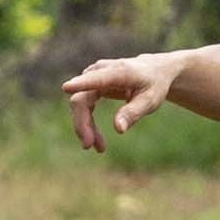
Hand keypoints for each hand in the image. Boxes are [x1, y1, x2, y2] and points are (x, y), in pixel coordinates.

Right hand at [62, 51, 181, 152]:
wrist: (153, 71)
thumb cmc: (154, 85)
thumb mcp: (150, 101)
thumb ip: (133, 113)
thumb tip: (118, 129)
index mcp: (119, 72)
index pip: (96, 79)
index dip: (81, 84)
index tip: (66, 88)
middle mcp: (101, 71)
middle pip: (81, 98)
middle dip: (82, 123)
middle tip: (88, 145)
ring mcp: (93, 77)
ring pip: (79, 104)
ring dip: (85, 127)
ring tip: (99, 148)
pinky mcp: (91, 86)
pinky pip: (83, 106)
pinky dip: (88, 124)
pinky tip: (96, 140)